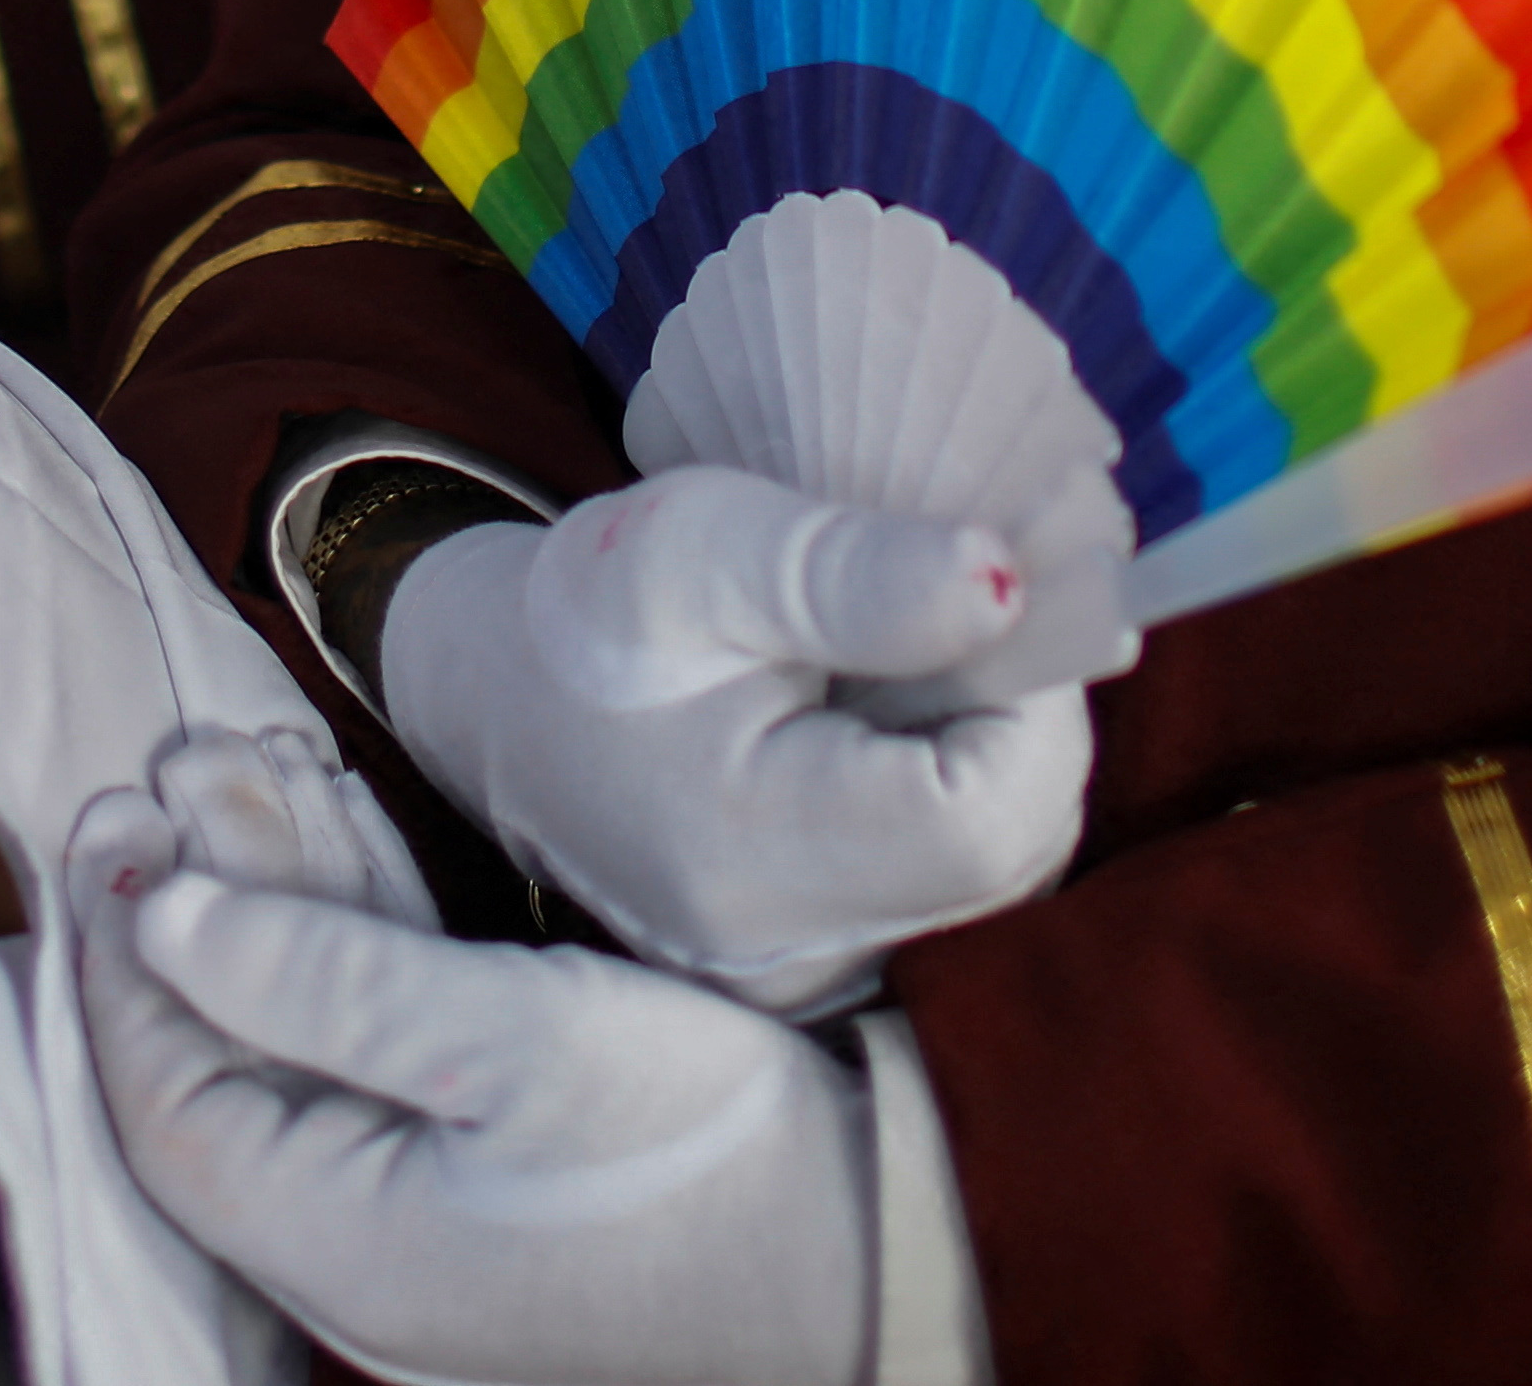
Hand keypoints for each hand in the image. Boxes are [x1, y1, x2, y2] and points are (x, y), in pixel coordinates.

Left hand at [73, 754, 876, 1385]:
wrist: (885, 1231)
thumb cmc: (707, 1150)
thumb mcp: (508, 1039)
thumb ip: (322, 978)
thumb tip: (162, 921)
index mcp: (339, 1243)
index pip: (166, 1096)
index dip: (124, 958)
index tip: (119, 821)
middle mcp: (360, 1247)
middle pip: (229, 1058)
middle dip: (198, 899)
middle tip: (180, 765)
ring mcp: (427, 1211)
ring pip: (307, 1033)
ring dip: (277, 895)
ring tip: (248, 760)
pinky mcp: (492, 1165)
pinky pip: (385, 1041)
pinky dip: (356, 932)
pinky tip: (337, 820)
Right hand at [378, 466, 1088, 1018]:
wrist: (498, 700)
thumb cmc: (597, 608)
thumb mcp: (704, 544)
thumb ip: (856, 570)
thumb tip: (1011, 587)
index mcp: (752, 857)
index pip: (993, 817)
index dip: (1033, 702)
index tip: (985, 601)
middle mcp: (784, 962)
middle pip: (1012, 855)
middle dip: (1014, 721)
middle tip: (934, 619)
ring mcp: (800, 987)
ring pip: (998, 880)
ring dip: (988, 759)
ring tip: (893, 669)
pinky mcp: (816, 977)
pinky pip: (948, 894)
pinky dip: (949, 802)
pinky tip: (878, 732)